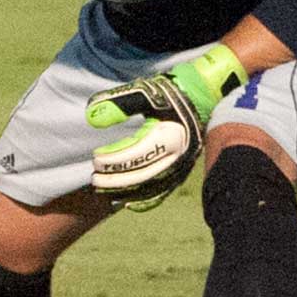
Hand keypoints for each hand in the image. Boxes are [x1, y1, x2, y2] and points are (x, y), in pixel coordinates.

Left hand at [85, 45, 246, 210]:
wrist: (205, 96)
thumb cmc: (173, 92)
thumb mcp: (145, 92)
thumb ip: (119, 102)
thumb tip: (91, 116)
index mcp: (167, 136)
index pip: (134, 154)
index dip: (113, 159)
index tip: (95, 159)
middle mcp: (176, 155)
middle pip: (141, 175)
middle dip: (115, 179)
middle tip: (95, 179)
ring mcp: (181, 165)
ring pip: (151, 187)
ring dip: (128, 192)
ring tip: (105, 193)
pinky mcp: (183, 170)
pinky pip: (164, 191)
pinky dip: (147, 200)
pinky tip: (129, 204)